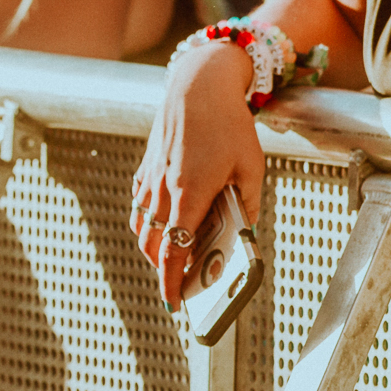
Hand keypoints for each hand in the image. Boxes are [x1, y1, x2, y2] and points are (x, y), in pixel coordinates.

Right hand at [133, 42, 264, 305]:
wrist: (196, 87)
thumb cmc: (228, 123)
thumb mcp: (250, 165)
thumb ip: (247, 202)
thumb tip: (246, 231)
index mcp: (190, 193)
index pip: (174, 250)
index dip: (172, 281)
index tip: (174, 303)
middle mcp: (163, 191)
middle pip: (153, 246)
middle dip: (163, 270)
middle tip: (179, 285)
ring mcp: (149, 180)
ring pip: (141, 228)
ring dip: (154, 249)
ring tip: (173, 259)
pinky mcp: (145, 169)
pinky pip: (139, 207)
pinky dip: (147, 225)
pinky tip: (164, 225)